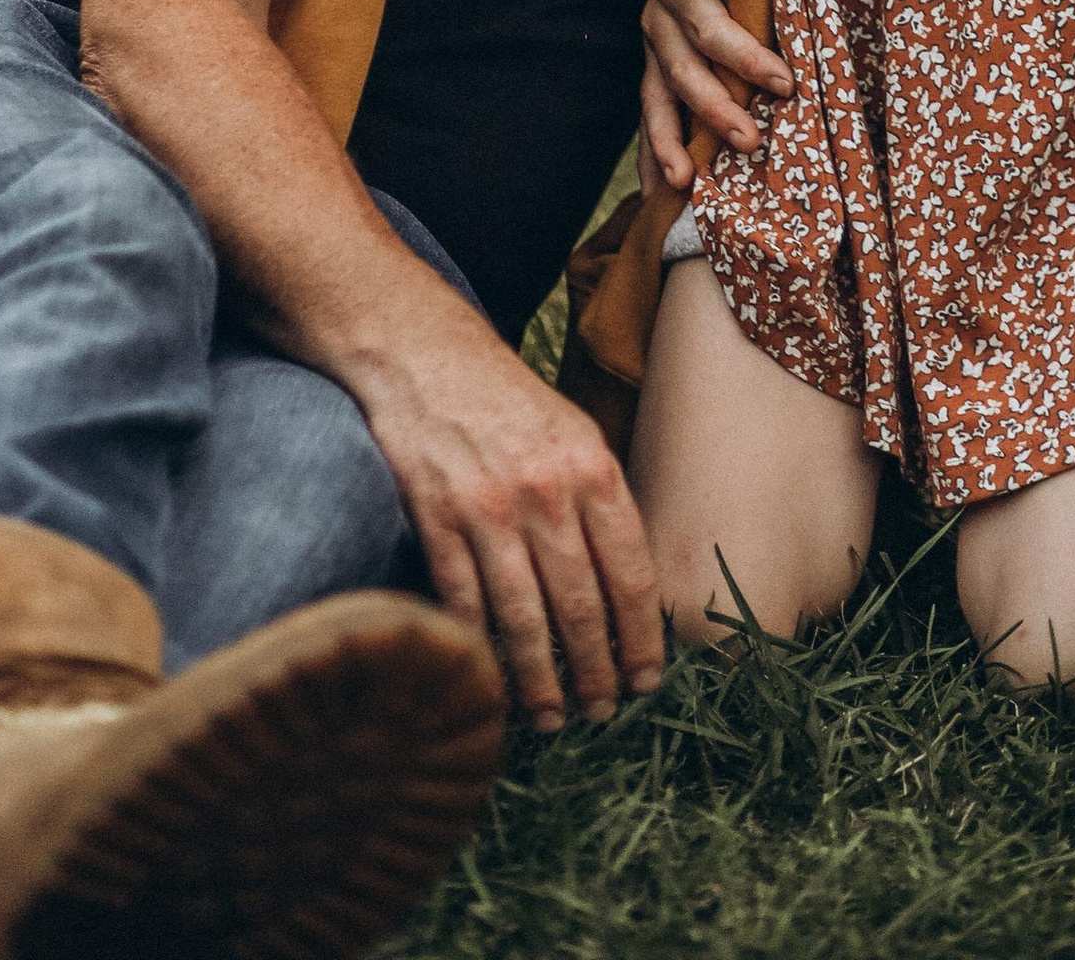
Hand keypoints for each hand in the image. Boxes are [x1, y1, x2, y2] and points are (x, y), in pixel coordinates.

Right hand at [350, 288, 663, 726]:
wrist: (428, 355)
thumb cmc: (511, 402)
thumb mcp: (576, 432)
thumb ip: (603, 500)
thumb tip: (632, 587)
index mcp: (593, 467)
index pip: (632, 572)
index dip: (642, 636)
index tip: (646, 678)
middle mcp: (546, 491)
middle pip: (581, 605)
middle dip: (596, 671)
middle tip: (602, 712)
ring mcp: (487, 508)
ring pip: (523, 618)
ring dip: (541, 680)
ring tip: (553, 718)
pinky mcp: (435, 520)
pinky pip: (464, 603)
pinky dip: (479, 650)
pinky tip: (492, 682)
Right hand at [639, 0, 789, 187]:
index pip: (710, 23)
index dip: (744, 56)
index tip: (784, 82)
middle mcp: (660, 11)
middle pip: (684, 67)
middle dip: (717, 107)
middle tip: (751, 140)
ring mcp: (654, 42)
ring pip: (656, 96)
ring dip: (672, 140)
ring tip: (688, 181)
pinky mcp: (655, 65)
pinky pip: (649, 111)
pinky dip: (653, 152)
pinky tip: (663, 190)